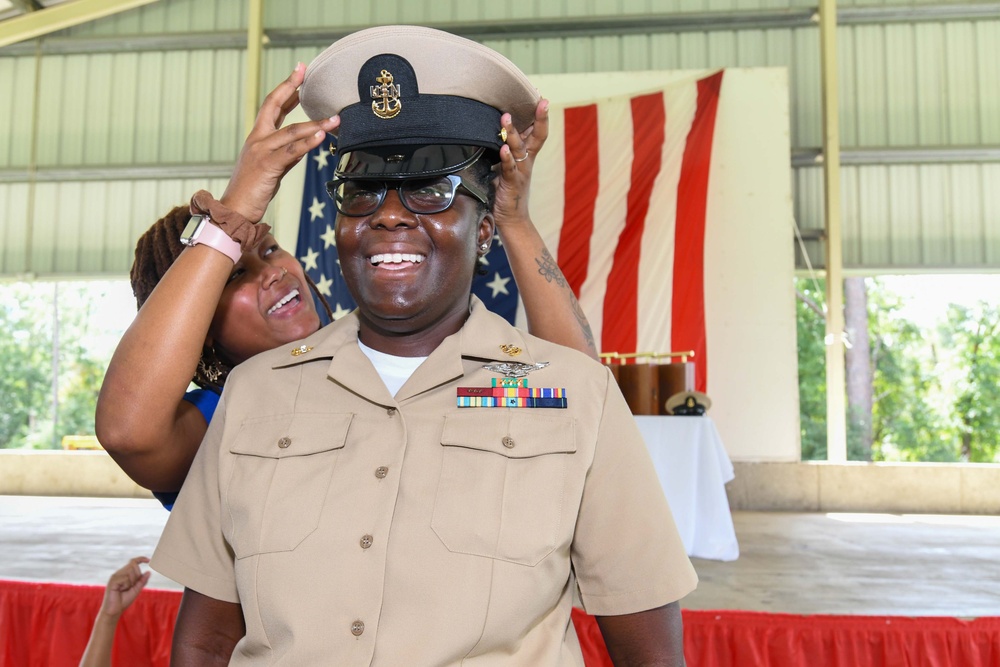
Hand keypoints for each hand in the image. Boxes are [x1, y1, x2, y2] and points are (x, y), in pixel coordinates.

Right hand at [100, 556, 150, 618]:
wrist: (114, 610)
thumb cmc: (124, 600)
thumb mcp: (136, 590)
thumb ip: (142, 581)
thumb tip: (149, 572)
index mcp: (124, 574)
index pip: (133, 562)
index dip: (141, 559)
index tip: (148, 560)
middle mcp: (119, 573)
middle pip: (133, 565)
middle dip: (137, 576)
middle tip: (131, 586)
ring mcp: (115, 576)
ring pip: (130, 571)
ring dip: (131, 582)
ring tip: (124, 589)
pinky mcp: (113, 580)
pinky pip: (126, 578)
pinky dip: (126, 585)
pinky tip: (120, 590)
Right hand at [221, 63, 340, 222]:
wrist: (235, 209)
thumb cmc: (253, 190)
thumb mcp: (272, 167)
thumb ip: (287, 154)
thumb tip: (305, 145)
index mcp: (257, 137)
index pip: (272, 106)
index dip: (286, 89)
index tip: (298, 73)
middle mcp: (257, 139)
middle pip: (274, 106)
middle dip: (290, 87)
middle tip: (304, 70)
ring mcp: (261, 151)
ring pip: (290, 131)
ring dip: (315, 124)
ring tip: (335, 118)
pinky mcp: (267, 166)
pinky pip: (291, 152)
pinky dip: (307, 143)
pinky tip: (320, 136)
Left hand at [492, 98, 548, 229]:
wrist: (512, 219)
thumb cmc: (507, 192)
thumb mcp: (506, 168)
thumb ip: (503, 153)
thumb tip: (489, 135)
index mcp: (527, 157)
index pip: (538, 133)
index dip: (541, 116)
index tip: (541, 98)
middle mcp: (527, 162)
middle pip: (537, 137)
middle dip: (539, 118)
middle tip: (539, 101)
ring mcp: (521, 172)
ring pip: (520, 149)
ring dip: (513, 133)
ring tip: (506, 119)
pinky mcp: (511, 184)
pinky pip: (509, 169)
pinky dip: (506, 158)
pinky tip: (503, 149)